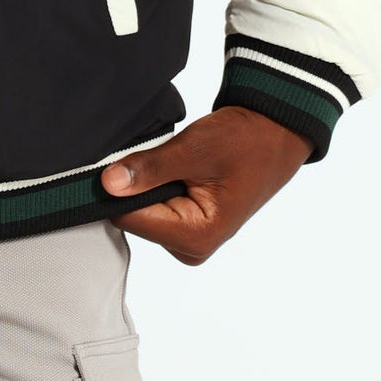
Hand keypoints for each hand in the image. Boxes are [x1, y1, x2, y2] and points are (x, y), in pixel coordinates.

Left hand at [99, 105, 313, 264]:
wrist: (272, 133)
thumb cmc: (243, 141)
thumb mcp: (194, 148)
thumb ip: (150, 168)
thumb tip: (108, 184)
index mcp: (195, 237)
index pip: (129, 217)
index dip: (119, 187)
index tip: (122, 159)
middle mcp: (191, 247)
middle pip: (134, 216)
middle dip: (136, 184)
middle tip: (159, 155)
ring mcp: (190, 238)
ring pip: (142, 210)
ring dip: (148, 182)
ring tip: (173, 161)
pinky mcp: (188, 225)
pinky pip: (155, 206)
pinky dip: (157, 184)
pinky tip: (174, 168)